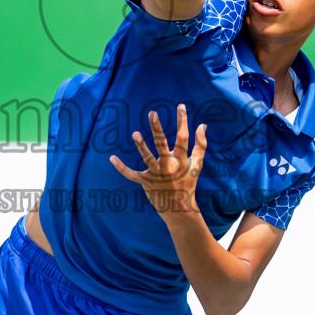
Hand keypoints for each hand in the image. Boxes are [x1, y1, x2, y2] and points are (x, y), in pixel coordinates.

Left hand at [109, 104, 208, 218]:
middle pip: (163, 145)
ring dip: (141, 146)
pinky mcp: (145, 182)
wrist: (179, 208)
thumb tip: (202, 125)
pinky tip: (112, 158)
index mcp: (181, 160)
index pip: (183, 138)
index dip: (182, 122)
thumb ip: (200, 145)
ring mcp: (156, 175)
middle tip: (152, 113)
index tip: (180, 106)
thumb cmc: (187, 183)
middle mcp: (169, 166)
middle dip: (158, 129)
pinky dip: (121, 168)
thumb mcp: (197, 165)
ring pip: (148, 159)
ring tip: (135, 133)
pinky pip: (131, 175)